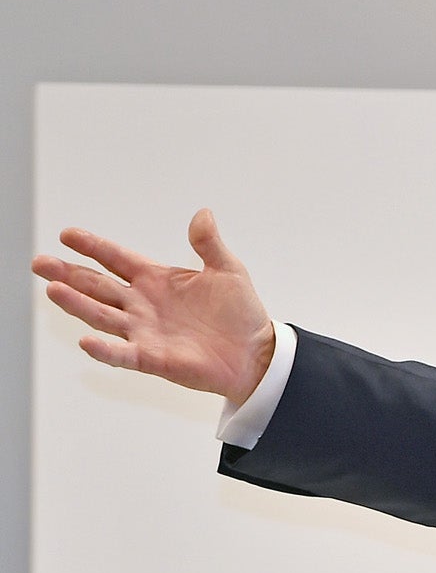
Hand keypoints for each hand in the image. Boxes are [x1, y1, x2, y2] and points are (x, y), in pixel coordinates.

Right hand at [32, 208, 274, 407]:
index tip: (68, 234)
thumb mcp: (228, 270)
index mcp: (156, 279)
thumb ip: (209, 244)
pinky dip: (105, 350)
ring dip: (77, 305)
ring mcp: (145, 331)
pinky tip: (87, 342)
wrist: (258, 354)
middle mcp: (142, 304)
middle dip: (69, 273)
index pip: (116, 258)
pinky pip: (124, 355)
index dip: (93, 247)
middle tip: (40, 262)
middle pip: (97, 285)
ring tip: (53, 289)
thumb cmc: (241, 314)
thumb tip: (203, 214)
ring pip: (102, 316)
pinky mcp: (153, 358)